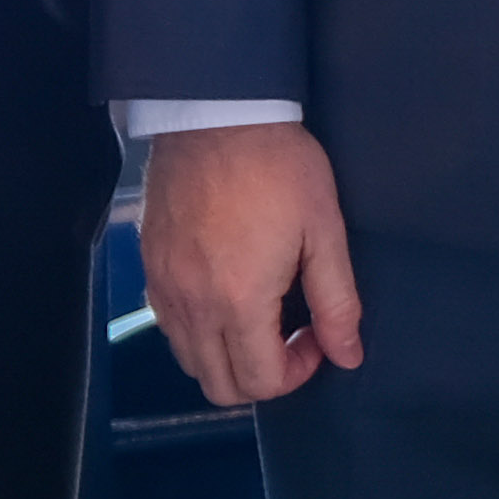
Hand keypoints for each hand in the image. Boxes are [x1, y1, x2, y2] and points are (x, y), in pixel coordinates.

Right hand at [141, 123, 364, 406]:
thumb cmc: (278, 166)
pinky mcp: (149, 264)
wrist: (217, 112)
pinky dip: (197, 333)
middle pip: (220, 386)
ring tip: (258, 319)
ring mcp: (164, 285)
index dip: (297, 373)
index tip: (317, 336)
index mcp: (239, 300)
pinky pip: (167, 326)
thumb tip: (349, 355)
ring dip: (227, 358)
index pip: (261, 382)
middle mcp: (193, 304)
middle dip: (262, 376)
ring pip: (189, 361)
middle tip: (290, 336)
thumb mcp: (324, 231)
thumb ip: (337, 302)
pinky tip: (223, 297)